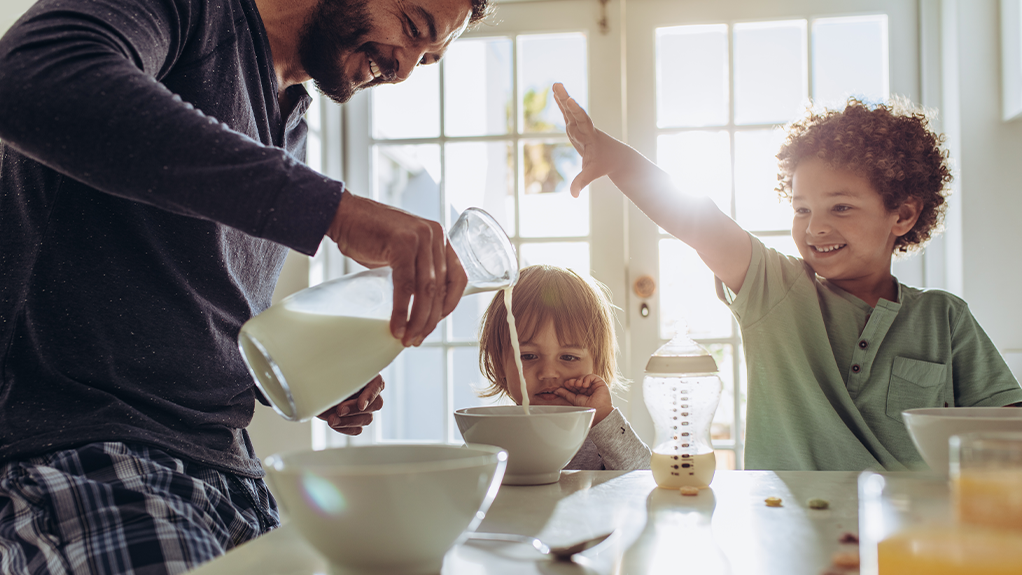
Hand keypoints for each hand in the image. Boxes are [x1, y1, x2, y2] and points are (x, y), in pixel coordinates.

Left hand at [316, 375, 384, 435]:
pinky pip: (357, 429)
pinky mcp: (356, 421)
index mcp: (367, 376)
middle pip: (375, 404)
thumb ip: (340, 375)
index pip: (377, 385)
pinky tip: (334, 423)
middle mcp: (369, 392)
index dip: (370, 396)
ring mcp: (365, 409)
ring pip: (367, 419)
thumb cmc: (323, 375)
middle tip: (339, 410)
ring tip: (331, 419)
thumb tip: (344, 376)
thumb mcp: (331, 372)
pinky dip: (345, 428)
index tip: (360, 405)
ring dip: (348, 421)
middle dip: (355, 409)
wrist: (313, 388)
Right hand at [327, 193, 467, 345]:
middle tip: (417, 338)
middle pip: (441, 287)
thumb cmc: (370, 235)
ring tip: (408, 338)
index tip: (437, 321)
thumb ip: (417, 269)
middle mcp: (434, 235)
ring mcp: (420, 238)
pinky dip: (401, 311)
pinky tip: (397, 326)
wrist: (343, 214)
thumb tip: (422, 304)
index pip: (458, 276)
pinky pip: (405, 286)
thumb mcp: (403, 250)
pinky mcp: (402, 244)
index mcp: (439, 237)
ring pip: (426, 290)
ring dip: (418, 320)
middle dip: (430, 319)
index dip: (451, 304)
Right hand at [552, 82, 615, 197]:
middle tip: (559, 86)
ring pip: (570, 110)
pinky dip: (561, 104)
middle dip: (566, 100)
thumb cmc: (605, 164)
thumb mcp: (592, 173)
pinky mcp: (577, 127)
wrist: (616, 156)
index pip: (582, 122)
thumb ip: (582, 182)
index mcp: (589, 136)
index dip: (575, 111)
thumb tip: (573, 195)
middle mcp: (584, 128)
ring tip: (555, 84)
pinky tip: (556, 93)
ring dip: (562, 97)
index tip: (570, 101)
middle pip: (574, 112)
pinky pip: (568, 113)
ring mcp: (580, 126)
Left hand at [553, 374, 613, 425]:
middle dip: (573, 382)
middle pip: (579, 381)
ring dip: (579, 380)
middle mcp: (588, 389)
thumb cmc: (589, 409)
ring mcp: (593, 386)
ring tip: (578, 385)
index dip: (569, 384)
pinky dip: (586, 379)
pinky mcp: (599, 383)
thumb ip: (566, 394)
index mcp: (582, 393)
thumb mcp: (574, 400)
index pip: (574, 386)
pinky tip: (585, 385)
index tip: (565, 384)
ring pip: (584, 378)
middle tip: (569, 383)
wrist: (598, 411)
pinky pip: (591, 376)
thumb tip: (556, 390)